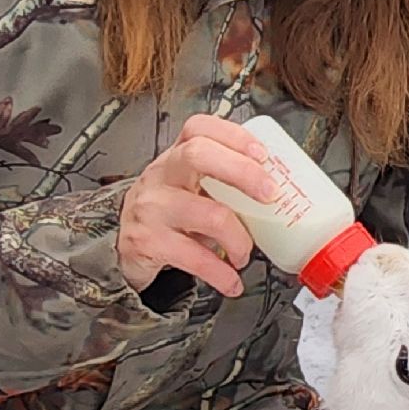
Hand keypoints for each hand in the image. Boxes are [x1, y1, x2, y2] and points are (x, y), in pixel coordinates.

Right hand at [117, 114, 277, 297]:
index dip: (234, 135)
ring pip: (208, 214)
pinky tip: (231, 281)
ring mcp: (152, 207)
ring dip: (239, 240)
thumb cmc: (170, 212)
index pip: (199, 128)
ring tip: (244, 253)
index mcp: (176, 156)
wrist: (126, 246)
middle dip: (243, 173)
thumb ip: (224, 181)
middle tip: (270, 195)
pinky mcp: (147, 241)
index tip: (263, 153)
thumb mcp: (189, 186)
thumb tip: (281, 190)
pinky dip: (222, 274)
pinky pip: (195, 258)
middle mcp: (161, 175)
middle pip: (198, 155)